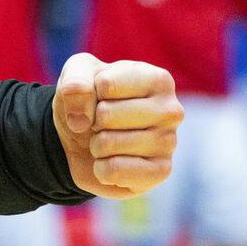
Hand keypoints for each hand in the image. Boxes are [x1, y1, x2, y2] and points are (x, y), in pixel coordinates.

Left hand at [51, 52, 181, 199]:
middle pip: (106, 115)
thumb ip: (75, 83)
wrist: (85, 137)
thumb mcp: (76, 74)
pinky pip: (114, 170)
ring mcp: (169, 143)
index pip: (106, 85)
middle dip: (92, 120)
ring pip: (109, 143)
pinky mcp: (160, 172)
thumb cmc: (89, 98)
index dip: (91, 92)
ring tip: (108, 140)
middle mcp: (171, 110)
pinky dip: (101, 169)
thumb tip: (81, 120)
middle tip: (102, 122)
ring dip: (96, 145)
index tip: (101, 96)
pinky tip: (112, 161)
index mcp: (157, 79)